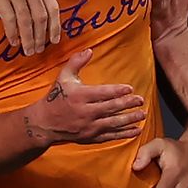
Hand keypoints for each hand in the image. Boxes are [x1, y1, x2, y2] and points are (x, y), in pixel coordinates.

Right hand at [0, 0, 59, 55]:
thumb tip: (40, 9)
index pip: (52, 8)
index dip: (55, 27)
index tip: (54, 40)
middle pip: (40, 17)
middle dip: (40, 37)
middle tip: (38, 51)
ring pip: (26, 21)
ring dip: (28, 39)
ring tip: (27, 51)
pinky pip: (8, 18)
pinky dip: (12, 33)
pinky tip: (13, 42)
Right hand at [23, 49, 145, 146]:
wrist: (44, 123)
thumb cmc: (56, 98)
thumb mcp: (63, 77)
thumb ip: (76, 62)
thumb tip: (89, 50)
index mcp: (79, 96)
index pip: (102, 93)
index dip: (117, 91)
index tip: (130, 88)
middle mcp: (85, 112)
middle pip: (111, 108)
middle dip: (127, 104)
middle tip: (140, 100)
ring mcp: (88, 127)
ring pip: (113, 123)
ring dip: (130, 119)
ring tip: (142, 114)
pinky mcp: (90, 138)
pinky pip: (111, 136)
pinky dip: (124, 134)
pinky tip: (136, 130)